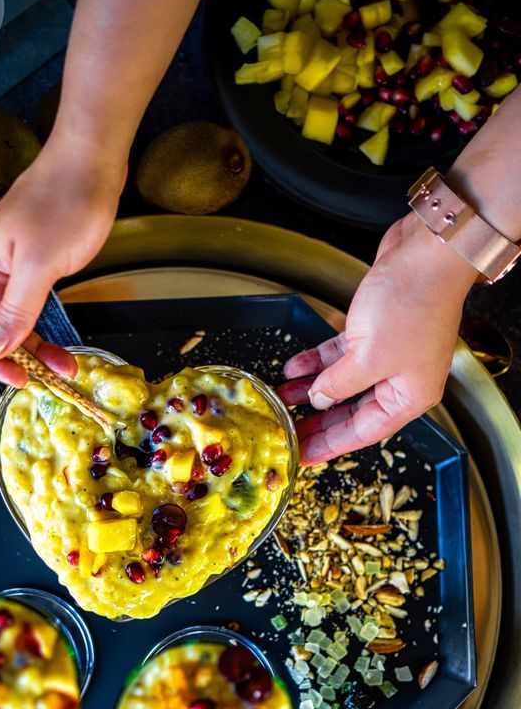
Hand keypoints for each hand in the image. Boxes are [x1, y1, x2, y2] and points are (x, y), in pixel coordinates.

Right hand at [0, 133, 125, 385]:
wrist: (90, 158)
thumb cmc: (64, 201)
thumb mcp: (39, 265)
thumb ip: (15, 311)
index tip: (17, 379)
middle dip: (17, 357)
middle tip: (47, 380)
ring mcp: (11, 266)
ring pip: (14, 320)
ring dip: (36, 348)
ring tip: (65, 368)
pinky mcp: (34, 262)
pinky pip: (30, 306)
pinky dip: (46, 327)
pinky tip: (63, 345)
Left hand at [278, 212, 475, 464]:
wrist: (427, 251)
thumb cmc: (412, 304)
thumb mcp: (367, 357)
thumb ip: (339, 384)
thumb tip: (319, 398)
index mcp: (408, 396)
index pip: (363, 432)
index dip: (331, 445)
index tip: (304, 456)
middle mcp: (401, 378)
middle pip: (351, 410)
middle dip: (317, 420)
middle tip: (287, 431)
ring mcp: (388, 353)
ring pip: (342, 381)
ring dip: (311, 388)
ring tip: (281, 398)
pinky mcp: (375, 328)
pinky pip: (340, 354)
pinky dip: (316, 360)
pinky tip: (293, 367)